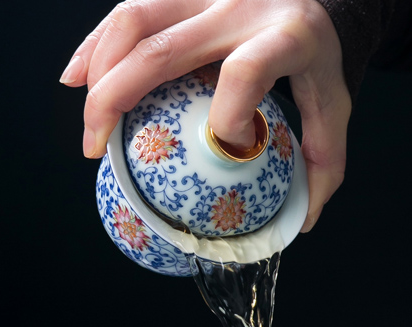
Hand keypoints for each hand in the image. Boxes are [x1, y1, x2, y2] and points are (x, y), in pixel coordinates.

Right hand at [60, 0, 350, 231]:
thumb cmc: (322, 59)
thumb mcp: (334, 108)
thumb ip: (325, 163)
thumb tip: (302, 221)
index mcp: (287, 36)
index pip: (244, 74)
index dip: (226, 120)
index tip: (223, 151)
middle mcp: (241, 4)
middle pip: (162, 49)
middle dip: (115, 100)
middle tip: (96, 149)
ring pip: (135, 18)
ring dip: (99, 69)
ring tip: (87, 120)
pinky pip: (132, 9)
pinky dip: (97, 42)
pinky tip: (77, 75)